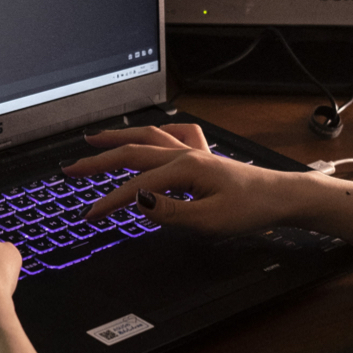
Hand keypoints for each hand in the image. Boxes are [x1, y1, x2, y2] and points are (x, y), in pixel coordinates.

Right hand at [67, 124, 308, 235]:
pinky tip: (146, 134)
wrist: (281, 196)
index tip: (89, 215)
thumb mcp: (209, 220)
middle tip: (72, 169)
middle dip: (98, 160)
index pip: (135, 187)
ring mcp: (193, 150)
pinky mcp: (202, 154)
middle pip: (132, 152)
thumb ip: (170, 211)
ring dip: (117, 137)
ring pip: (147, 136)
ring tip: (94, 139)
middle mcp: (184, 153)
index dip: (109, 201)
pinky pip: (172, 134)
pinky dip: (153, 132)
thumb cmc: (250, 208)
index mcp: (183, 168)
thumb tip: (138, 202)